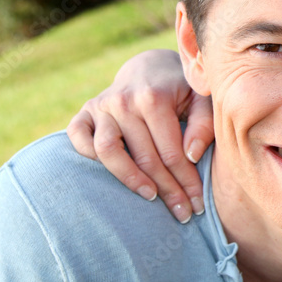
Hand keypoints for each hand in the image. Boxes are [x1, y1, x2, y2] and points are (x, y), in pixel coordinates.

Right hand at [66, 49, 214, 222]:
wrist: (150, 68)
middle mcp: (123, 101)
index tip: (196, 205)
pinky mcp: (84, 113)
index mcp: (154, 97)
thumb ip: (203, 124)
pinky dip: (90, 158)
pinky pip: (79, 139)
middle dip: (167, 190)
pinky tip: (112, 176)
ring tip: (151, 197)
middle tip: (182, 213)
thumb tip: (190, 156)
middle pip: (145, 158)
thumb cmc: (182, 89)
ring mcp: (100, 107)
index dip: (186, 182)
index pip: (171, 152)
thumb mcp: (201, 99)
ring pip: (108, 153)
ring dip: (130, 180)